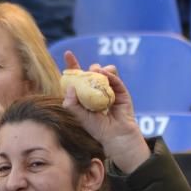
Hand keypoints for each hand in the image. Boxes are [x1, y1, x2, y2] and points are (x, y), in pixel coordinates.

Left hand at [61, 51, 149, 173]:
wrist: (116, 137)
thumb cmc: (97, 129)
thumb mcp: (80, 116)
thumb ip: (72, 104)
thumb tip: (70, 88)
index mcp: (85, 95)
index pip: (78, 77)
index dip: (73, 65)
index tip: (67, 54)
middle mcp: (97, 91)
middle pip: (92, 73)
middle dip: (88, 66)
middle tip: (82, 64)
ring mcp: (110, 91)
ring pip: (105, 73)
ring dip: (99, 70)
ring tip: (95, 70)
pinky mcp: (122, 93)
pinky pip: (116, 81)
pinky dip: (110, 76)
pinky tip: (104, 73)